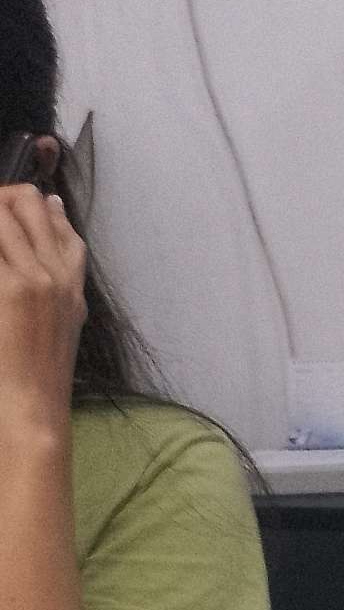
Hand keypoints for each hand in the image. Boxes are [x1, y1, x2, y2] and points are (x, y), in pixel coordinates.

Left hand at [0, 183, 86, 437]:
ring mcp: (34, 278)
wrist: (33, 408)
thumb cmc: (38, 373)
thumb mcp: (62, 322)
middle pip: (26, 200)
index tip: (2, 213)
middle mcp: (56, 273)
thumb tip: (53, 219)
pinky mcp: (11, 288)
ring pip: (3, 209)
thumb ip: (59, 278)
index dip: (25, 205)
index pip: (55, 218)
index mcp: (71, 282)